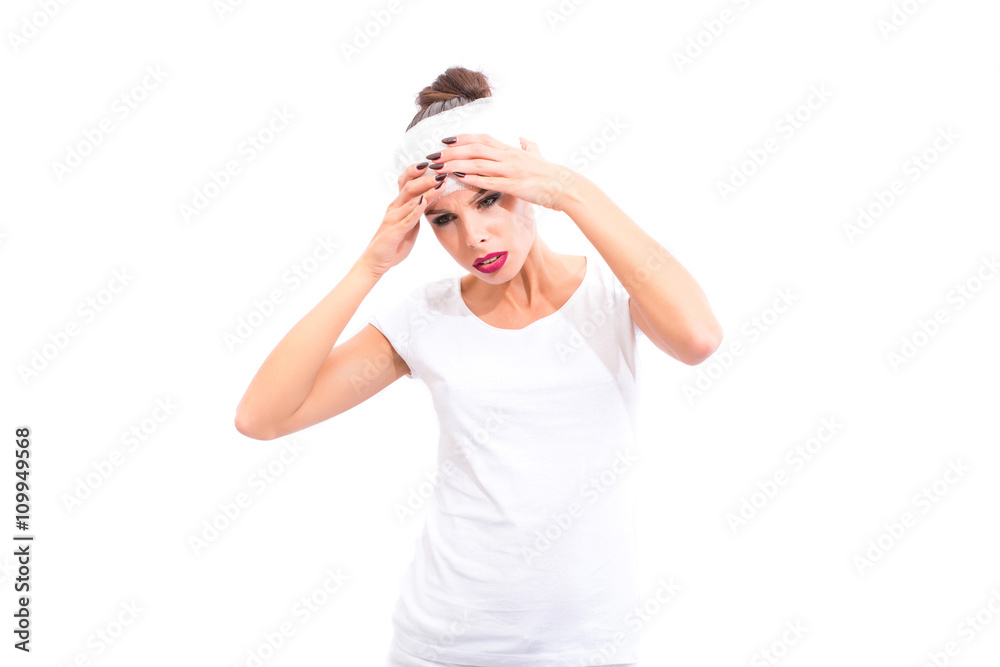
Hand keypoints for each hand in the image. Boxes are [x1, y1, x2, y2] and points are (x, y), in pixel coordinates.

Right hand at [359, 162, 437, 276]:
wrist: (376, 262)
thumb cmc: (393, 244)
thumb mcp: (408, 224)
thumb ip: (416, 212)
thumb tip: (429, 201)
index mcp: (398, 205)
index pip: (407, 182)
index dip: (419, 172)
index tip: (434, 164)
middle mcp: (394, 208)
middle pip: (410, 186)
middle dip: (426, 177)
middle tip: (441, 169)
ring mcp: (393, 219)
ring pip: (411, 200)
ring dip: (426, 190)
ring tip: (440, 182)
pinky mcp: (394, 232)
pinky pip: (407, 219)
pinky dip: (416, 210)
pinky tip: (424, 202)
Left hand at [432, 134, 579, 211]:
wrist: (564, 187)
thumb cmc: (550, 173)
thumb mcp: (537, 155)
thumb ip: (528, 146)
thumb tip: (523, 138)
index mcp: (510, 150)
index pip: (482, 139)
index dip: (462, 138)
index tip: (445, 140)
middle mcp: (508, 156)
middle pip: (474, 149)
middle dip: (451, 152)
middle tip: (433, 156)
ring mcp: (510, 170)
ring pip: (478, 164)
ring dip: (455, 164)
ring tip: (438, 168)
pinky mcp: (513, 185)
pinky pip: (488, 181)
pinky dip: (471, 178)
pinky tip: (458, 178)